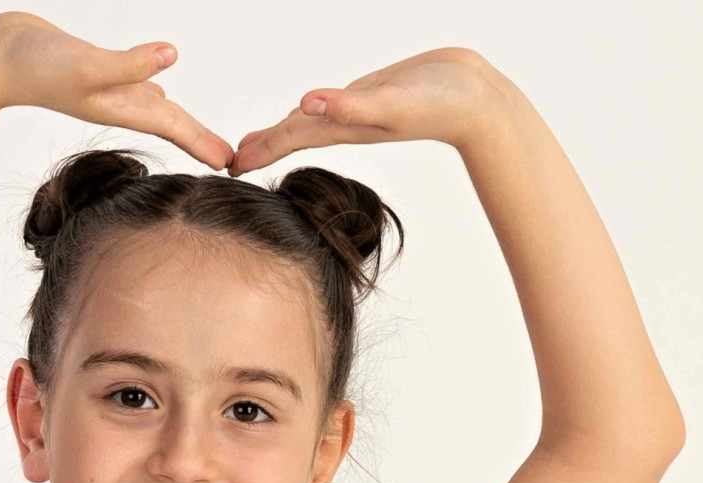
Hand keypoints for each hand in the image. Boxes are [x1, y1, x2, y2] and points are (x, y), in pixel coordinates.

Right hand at [0, 13, 233, 169]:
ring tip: (202, 138)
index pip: (174, 126)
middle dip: (200, 140)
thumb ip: (128, 65)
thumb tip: (170, 59)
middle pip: (171, 123)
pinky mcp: (98, 72)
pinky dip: (153, 95)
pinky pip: (135, 88)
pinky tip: (160, 96)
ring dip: (180, 124)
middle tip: (231, 160)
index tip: (231, 164)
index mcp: (122, 105)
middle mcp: (119, 102)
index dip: (204, 142)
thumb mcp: (87, 65)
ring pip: (155, 109)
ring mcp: (108, 90)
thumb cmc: (38, 66)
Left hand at [230, 47, 499, 173]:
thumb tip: (306, 104)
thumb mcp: (389, 104)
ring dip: (281, 134)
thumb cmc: (438, 103)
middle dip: (259, 148)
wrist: (475, 99)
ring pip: (308, 122)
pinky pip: (331, 106)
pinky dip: (311, 111)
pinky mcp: (371, 95)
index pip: (288, 139)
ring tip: (255, 144)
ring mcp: (357, 110)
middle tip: (227, 163)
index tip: (227, 168)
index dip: (257, 150)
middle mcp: (345, 121)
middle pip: (291, 135)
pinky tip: (308, 110)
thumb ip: (348, 107)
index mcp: (343, 127)